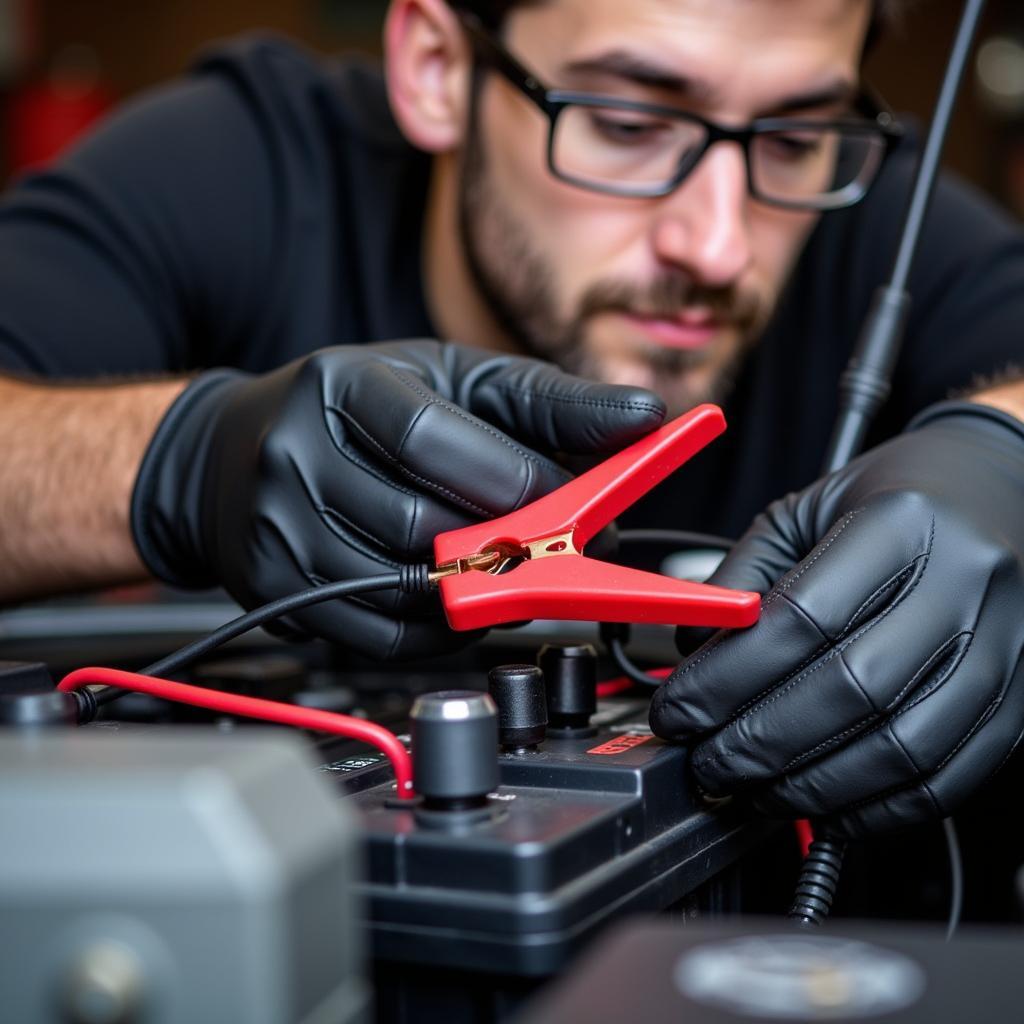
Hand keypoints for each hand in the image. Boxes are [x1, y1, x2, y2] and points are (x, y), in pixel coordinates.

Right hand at [131, 340, 663, 658]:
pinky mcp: (277, 591)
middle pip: (423, 525)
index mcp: (343, 385)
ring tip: (511, 568)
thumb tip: (645, 416)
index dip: (511, 480)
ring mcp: (278, 531)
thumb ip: (548, 401)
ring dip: (480, 592)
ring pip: (407, 589)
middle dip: (510, 547)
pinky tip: (462, 599)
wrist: (232, 455)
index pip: (432, 438)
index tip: (571, 506)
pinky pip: (382, 635)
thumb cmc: (356, 409)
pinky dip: (442, 629)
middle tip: (561, 550)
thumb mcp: (450, 380)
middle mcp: (297, 457)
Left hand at [650, 401, 1023, 835]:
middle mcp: (964, 583)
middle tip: (707, 761)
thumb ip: (743, 576)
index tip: (679, 709)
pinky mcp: (1021, 696)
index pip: (801, 618)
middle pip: (852, 688)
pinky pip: (950, 777)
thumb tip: (690, 652)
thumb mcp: (806, 511)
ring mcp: (1005, 645)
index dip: (725, 678)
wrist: (997, 492)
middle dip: (760, 742)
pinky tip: (825, 805)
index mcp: (900, 524)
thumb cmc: (896, 501)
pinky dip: (878, 808)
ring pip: (903, 746)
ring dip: (813, 785)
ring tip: (755, 789)